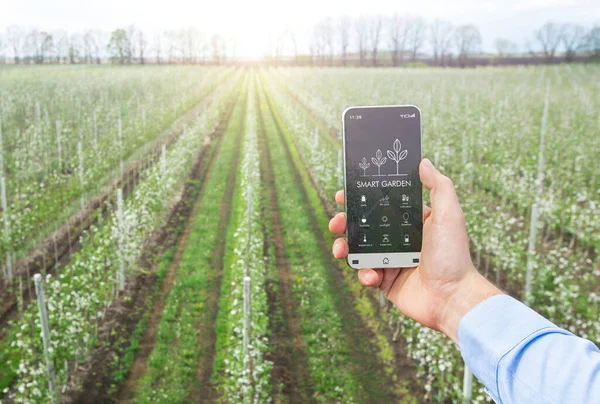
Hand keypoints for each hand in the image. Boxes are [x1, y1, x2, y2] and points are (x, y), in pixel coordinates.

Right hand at [329, 158, 501, 343]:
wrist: (452, 299)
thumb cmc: (453, 256)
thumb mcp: (449, 215)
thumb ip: (438, 187)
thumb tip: (424, 162)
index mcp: (411, 222)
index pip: (380, 205)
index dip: (361, 199)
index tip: (343, 194)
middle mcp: (399, 239)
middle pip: (363, 226)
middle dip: (345, 222)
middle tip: (337, 222)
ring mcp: (391, 260)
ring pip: (358, 249)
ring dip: (345, 247)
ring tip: (340, 249)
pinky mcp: (386, 281)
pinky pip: (365, 273)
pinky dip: (363, 273)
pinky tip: (371, 275)